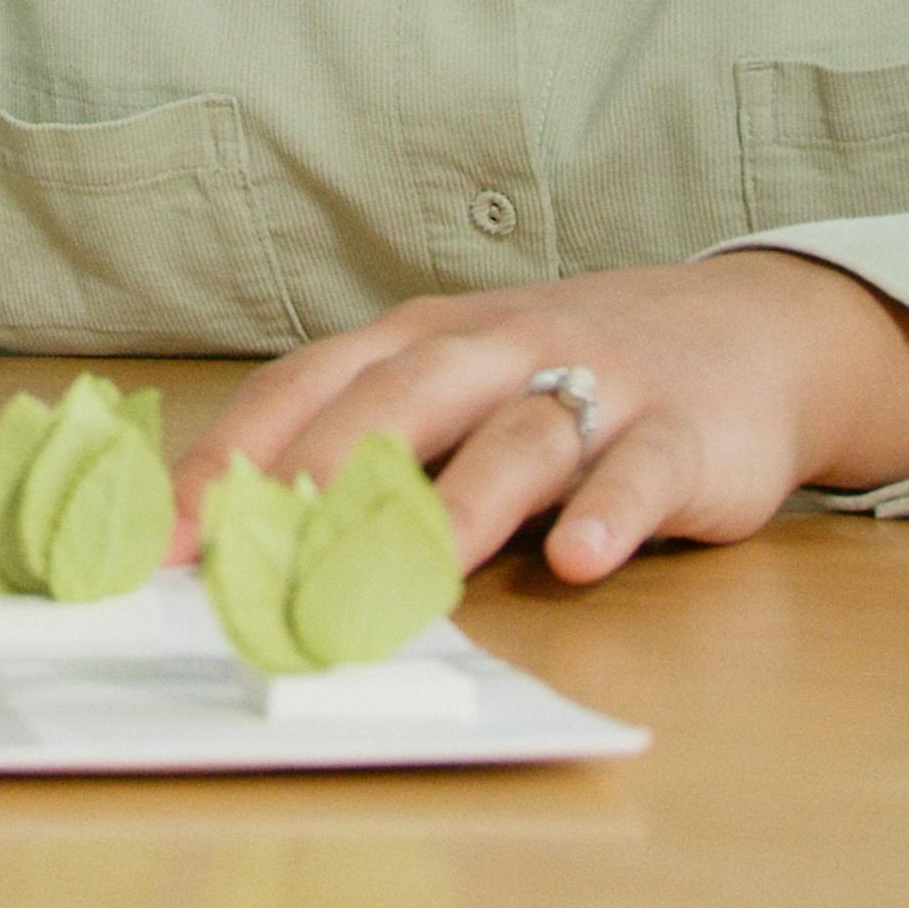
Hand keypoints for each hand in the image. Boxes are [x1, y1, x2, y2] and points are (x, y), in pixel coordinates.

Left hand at [181, 251, 908, 585]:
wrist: (748, 335)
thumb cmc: (565, 375)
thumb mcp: (455, 393)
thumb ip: (364, 452)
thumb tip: (226, 542)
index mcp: (421, 342)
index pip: (306, 387)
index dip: (232, 459)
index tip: (159, 539)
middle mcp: (499, 349)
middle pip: (400, 400)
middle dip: (320, 474)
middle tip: (257, 552)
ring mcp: (594, 384)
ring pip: (518, 437)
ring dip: (458, 504)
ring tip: (405, 573)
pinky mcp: (684, 434)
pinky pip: (641, 473)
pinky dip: (609, 513)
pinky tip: (577, 559)